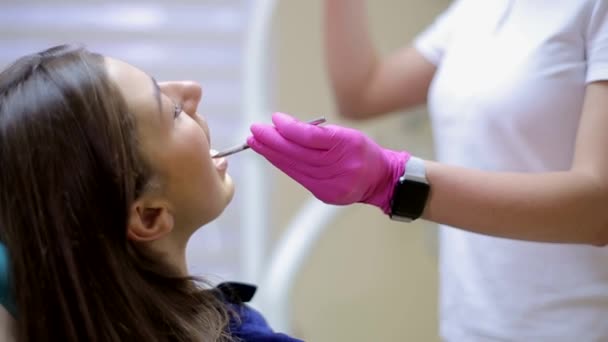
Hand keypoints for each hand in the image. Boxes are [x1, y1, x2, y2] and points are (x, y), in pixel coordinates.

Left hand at [247, 112, 409, 212]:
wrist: (381, 179)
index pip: (310, 137)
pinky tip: (272, 156)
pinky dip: (284, 165)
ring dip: (272, 154)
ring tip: (256, 142)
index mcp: (347, 146)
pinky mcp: (325, 194)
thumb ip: (318, 133)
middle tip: (254, 131)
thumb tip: (283, 128)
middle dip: (272, 141)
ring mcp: (331, 184)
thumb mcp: (347, 134)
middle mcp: (339, 167)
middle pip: (298, 153)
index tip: (273, 119)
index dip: (289, 128)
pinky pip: (299, 177)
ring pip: (295, 167)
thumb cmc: (362, 151)